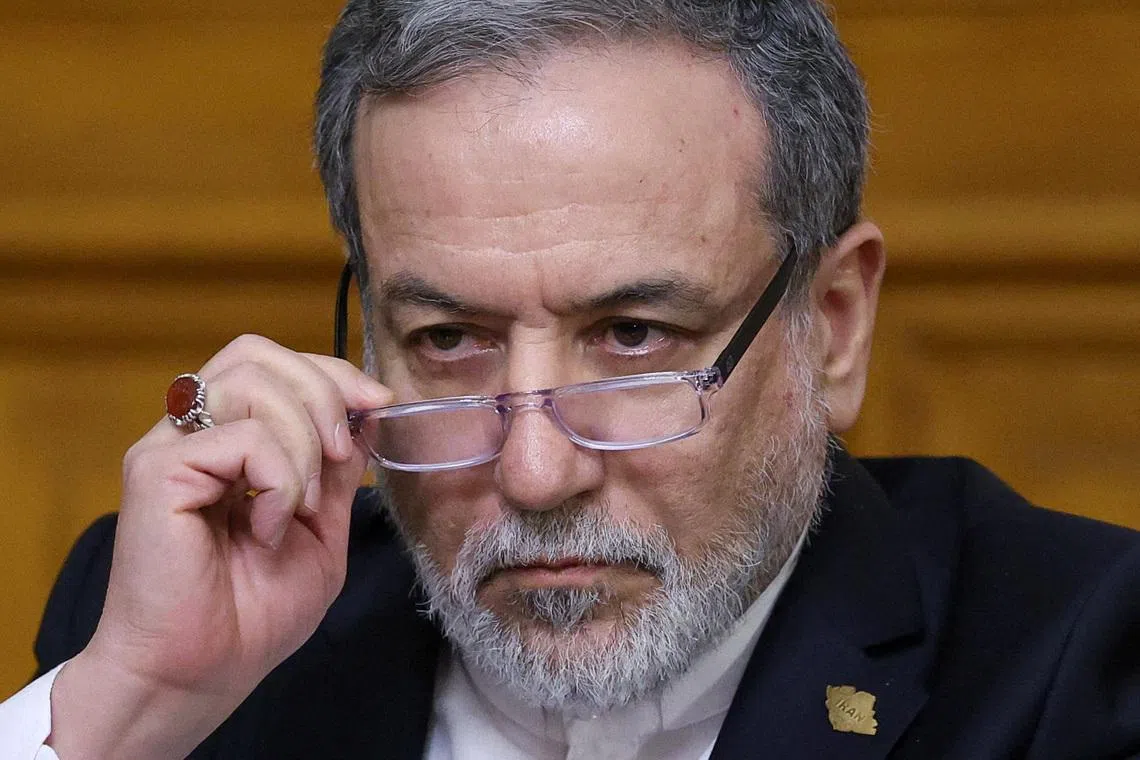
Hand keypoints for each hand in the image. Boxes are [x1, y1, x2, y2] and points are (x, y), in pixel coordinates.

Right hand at [48, 335, 391, 758]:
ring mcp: (171, 446)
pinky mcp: (157, 471)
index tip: (378, 403)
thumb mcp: (322, 528)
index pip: (274, 363)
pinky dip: (280, 481)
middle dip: (322, 390)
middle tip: (344, 453)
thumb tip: (367, 411)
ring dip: (304, 440)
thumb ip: (339, 468)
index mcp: (228, 438)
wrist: (204, 672)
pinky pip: (244, 439)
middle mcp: (193, 432)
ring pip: (251, 383)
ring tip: (302, 505)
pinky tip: (268, 528)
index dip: (332, 371)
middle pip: (256, 352)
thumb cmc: (254, 613)